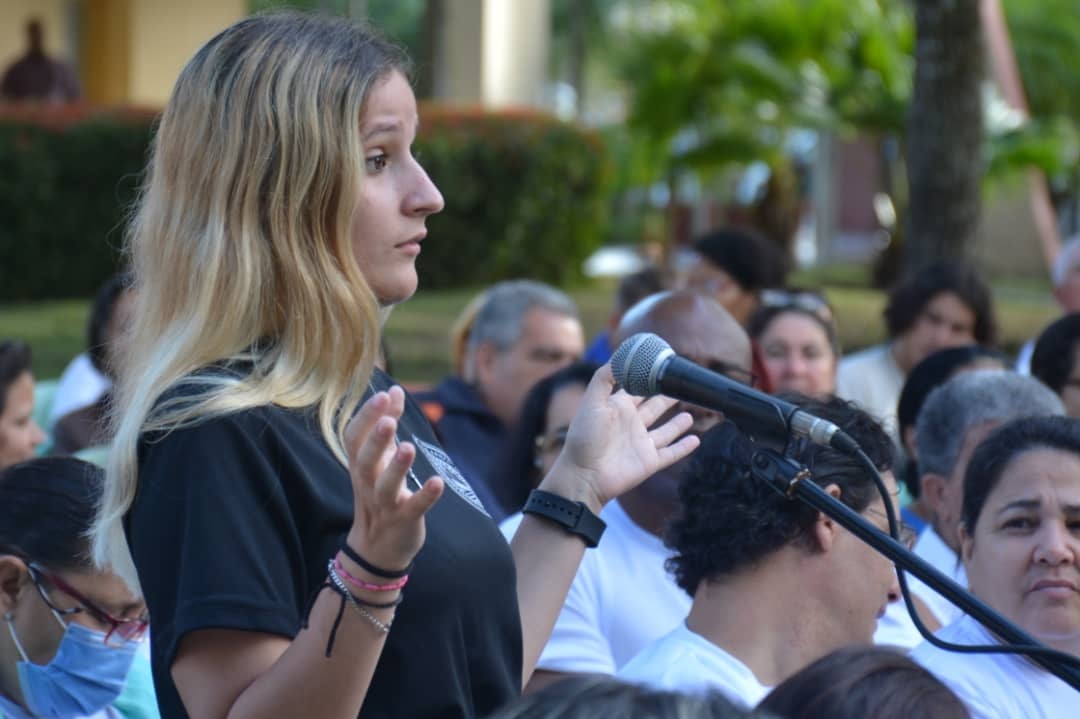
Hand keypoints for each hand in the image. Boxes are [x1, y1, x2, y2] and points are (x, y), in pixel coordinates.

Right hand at [343, 386, 443, 571]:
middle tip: (389, 420)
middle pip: (365, 460)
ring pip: (385, 486)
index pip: (353, 438)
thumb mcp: (380, 457)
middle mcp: (367, 483)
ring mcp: (385, 504)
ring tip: (409, 447)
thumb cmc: (379, 492)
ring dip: (397, 467)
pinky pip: (413, 508)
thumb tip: (394, 389)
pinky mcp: (404, 521)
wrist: (377, 548)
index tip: (382, 396)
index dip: (365, 417)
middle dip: (376, 440)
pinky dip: (425, 496)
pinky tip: (437, 482)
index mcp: (360, 464)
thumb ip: (387, 422)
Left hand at [541, 364, 698, 511]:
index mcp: (618, 408)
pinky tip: (696, 440)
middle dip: (666, 397)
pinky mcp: (649, 462)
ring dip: (677, 424)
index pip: (637, 389)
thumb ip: (604, 378)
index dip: (648, 379)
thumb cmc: (584, 437)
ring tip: (690, 414)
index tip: (663, 367)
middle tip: (681, 387)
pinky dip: (683, 447)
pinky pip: (671, 453)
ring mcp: (641, 444)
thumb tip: (619, 357)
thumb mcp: (592, 401)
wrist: (584, 474)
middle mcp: (631, 424)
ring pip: (665, 431)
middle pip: (654, 407)